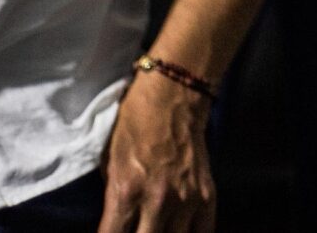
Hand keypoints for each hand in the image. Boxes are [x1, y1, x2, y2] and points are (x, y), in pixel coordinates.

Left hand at [99, 71, 213, 231]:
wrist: (174, 97)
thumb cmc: (134, 125)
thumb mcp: (110, 164)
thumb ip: (114, 200)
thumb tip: (117, 223)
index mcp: (126, 192)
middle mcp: (157, 201)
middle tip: (136, 229)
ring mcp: (186, 200)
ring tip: (157, 228)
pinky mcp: (207, 195)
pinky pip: (204, 232)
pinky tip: (180, 232)